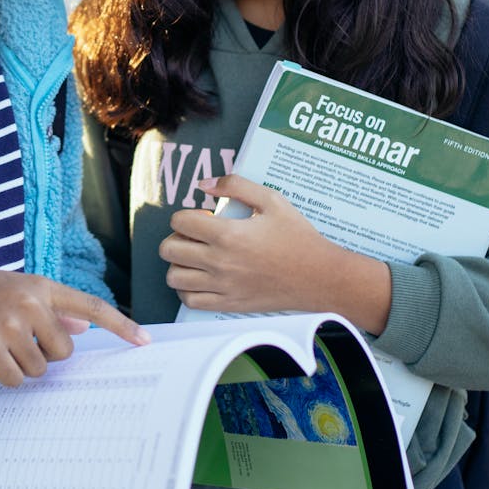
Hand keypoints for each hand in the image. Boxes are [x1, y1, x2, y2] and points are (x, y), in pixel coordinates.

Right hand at [0, 265, 148, 386]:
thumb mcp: (16, 289)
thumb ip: (50, 307)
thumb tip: (83, 325)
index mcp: (41, 285)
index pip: (91, 306)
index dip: (120, 325)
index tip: (145, 341)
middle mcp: (30, 302)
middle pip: (64, 351)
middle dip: (46, 353)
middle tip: (18, 338)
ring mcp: (10, 325)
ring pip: (39, 369)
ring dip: (22, 364)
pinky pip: (15, 379)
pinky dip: (4, 375)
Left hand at [161, 175, 390, 333]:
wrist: (319, 277)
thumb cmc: (297, 236)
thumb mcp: (272, 200)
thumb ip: (236, 185)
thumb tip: (204, 184)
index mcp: (227, 234)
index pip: (179, 221)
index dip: (186, 214)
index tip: (204, 217)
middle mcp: (219, 262)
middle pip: (169, 249)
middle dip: (177, 237)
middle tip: (196, 236)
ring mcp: (222, 286)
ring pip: (174, 277)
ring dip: (179, 263)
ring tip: (196, 257)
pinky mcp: (228, 304)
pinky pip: (189, 300)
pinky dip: (187, 289)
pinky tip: (201, 278)